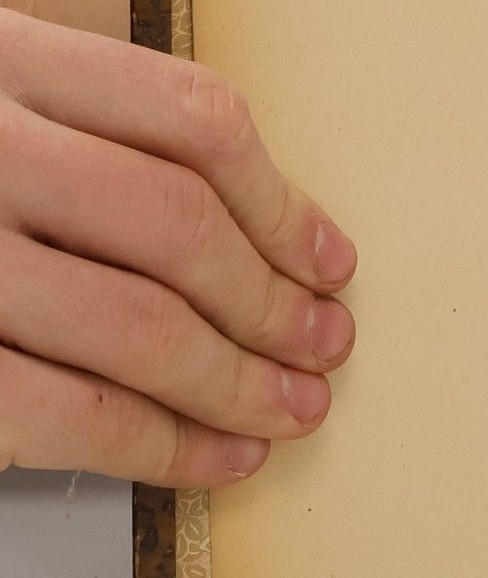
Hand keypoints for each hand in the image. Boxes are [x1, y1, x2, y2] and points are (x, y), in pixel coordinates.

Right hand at [0, 3, 356, 486]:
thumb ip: (78, 131)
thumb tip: (255, 233)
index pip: (190, 119)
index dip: (283, 201)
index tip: (330, 257)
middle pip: (179, 227)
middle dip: (273, 303)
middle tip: (325, 346)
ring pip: (139, 325)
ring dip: (239, 384)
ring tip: (291, 411)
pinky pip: (68, 412)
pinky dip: (162, 446)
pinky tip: (212, 458)